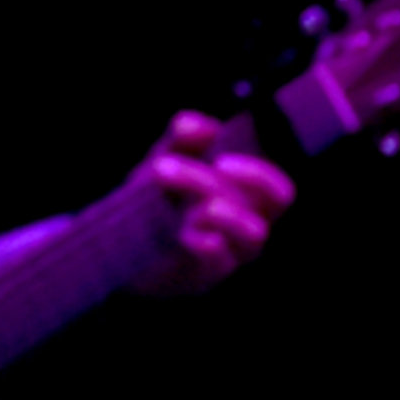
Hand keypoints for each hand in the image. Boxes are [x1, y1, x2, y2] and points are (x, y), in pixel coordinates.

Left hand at [128, 110, 297, 295]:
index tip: (221, 159)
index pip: (278, 190)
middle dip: (242, 180)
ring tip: (199, 204)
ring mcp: (229, 253)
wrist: (122, 244)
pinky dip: (210, 246)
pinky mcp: (203, 275)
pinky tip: (189, 236)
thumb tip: (191, 124)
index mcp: (244, 197)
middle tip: (191, 167)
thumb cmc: (159, 197)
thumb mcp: (167, 159)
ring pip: (255, 234)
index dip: (260, 172)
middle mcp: (245, 226)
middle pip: (271, 204)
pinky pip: (221, 263)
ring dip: (228, 211)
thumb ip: (180, 140)